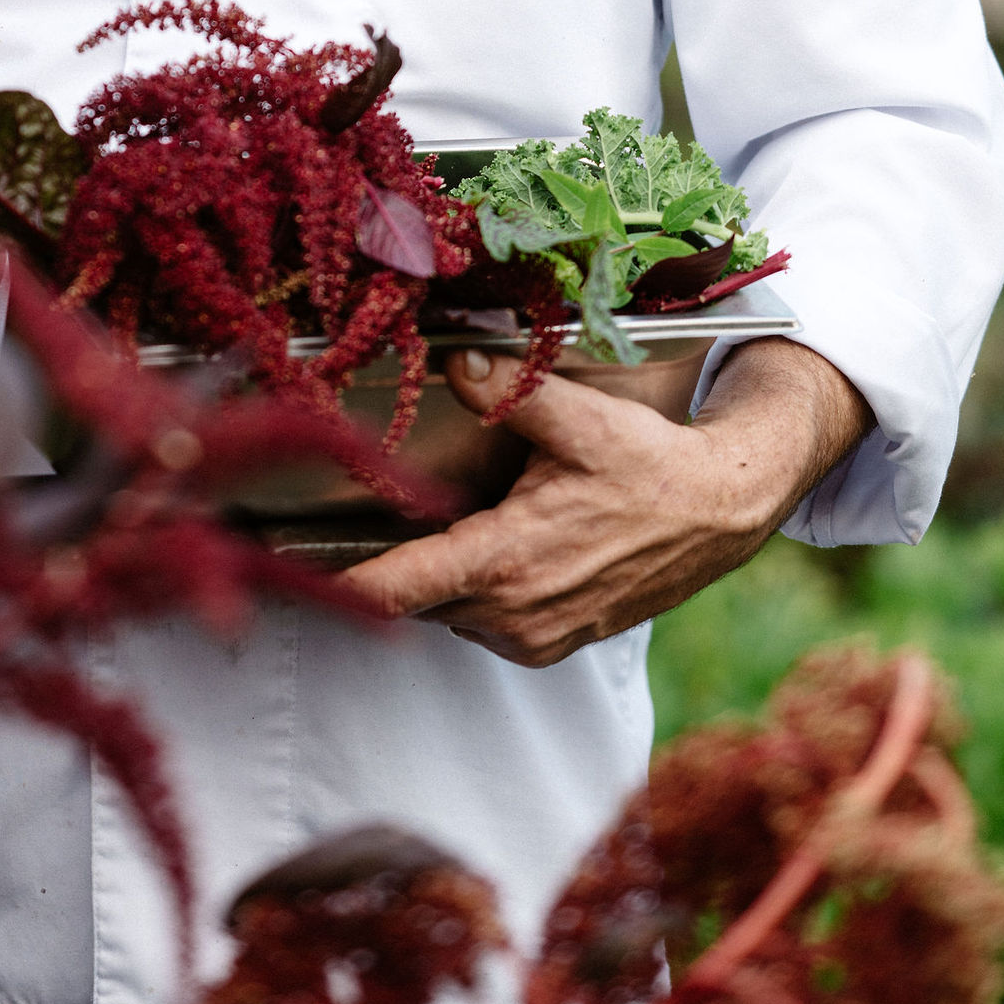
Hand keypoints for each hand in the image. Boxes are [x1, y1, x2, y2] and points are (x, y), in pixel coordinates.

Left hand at [338, 340, 871, 667]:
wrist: (720, 514)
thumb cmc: (652, 467)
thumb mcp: (583, 420)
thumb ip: (511, 392)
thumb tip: (455, 360)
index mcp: (507, 562)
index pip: (397, 588)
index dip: (339, 580)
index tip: (282, 567)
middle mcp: (513, 614)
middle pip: (413, 595)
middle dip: (391, 560)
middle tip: (368, 510)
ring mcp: (534, 637)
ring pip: (448, 608)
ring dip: (440, 573)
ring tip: (455, 517)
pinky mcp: (552, 644)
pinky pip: (484, 620)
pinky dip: (477, 588)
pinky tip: (498, 541)